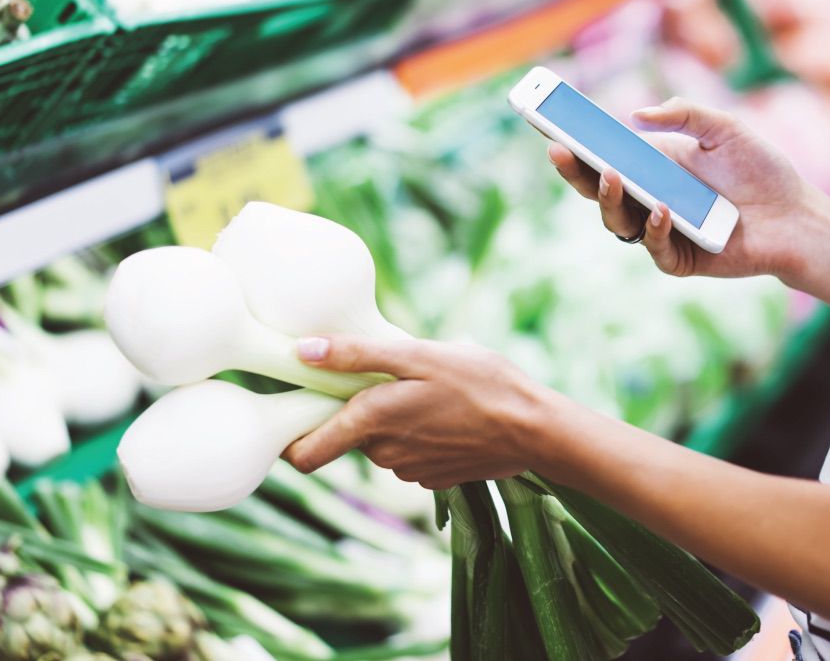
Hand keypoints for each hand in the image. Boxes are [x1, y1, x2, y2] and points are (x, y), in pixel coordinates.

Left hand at [283, 335, 558, 488]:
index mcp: (371, 422)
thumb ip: (357, 355)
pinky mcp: (435, 478)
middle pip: (350, 436)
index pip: (305, 455)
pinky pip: (410, 454)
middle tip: (395, 379)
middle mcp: (384, 454)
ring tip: (430, 393)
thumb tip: (303, 351)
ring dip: (394, 421)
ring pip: (382, 444)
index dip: (295, 435)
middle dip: (362, 411)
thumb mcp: (419, 355)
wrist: (534, 428)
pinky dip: (420, 435)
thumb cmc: (480, 382)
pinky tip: (447, 415)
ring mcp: (411, 471)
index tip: (305, 407)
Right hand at [550, 97, 807, 278]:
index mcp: (652, 166)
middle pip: (597, 189)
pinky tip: (661, 210)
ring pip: (617, 220)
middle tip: (559, 150)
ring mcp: (660, 230)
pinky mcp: (678, 258)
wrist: (796, 216)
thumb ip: (684, 113)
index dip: (574, 142)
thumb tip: (635, 115)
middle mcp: (648, 198)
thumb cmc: (761, 171)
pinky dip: (653, 227)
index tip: (548, 122)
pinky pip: (653, 246)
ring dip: (608, 199)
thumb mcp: (724, 128)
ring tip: (612, 176)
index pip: (603, 155)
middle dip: (574, 171)